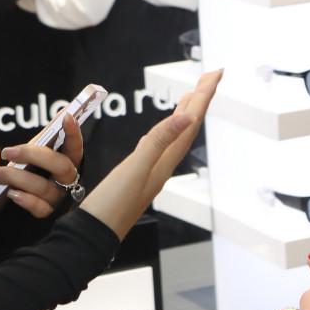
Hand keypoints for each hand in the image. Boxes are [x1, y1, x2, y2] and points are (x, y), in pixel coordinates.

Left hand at [0, 106, 86, 219]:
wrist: (32, 195)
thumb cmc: (40, 168)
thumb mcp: (43, 149)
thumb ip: (50, 134)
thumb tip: (63, 110)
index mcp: (70, 160)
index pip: (75, 146)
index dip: (74, 133)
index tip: (66, 117)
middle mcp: (69, 179)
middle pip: (60, 166)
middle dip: (32, 155)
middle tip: (7, 152)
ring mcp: (59, 196)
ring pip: (42, 187)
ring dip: (15, 178)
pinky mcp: (49, 212)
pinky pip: (40, 208)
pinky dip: (26, 200)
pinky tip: (11, 193)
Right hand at [79, 70, 219, 239]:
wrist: (93, 237)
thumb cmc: (112, 206)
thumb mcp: (135, 169)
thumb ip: (159, 141)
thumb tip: (188, 117)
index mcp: (165, 161)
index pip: (190, 122)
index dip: (204, 96)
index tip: (216, 73)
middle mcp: (162, 166)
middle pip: (187, 127)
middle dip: (199, 100)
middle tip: (210, 76)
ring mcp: (150, 172)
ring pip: (174, 137)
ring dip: (184, 114)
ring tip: (190, 97)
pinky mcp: (136, 177)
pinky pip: (157, 148)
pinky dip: (163, 132)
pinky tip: (158, 132)